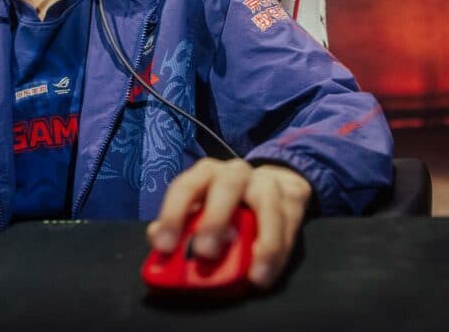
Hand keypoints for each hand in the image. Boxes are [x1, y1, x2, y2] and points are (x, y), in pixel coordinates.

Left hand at [146, 158, 311, 288]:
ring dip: (262, 241)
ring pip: (267, 204)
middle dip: (215, 219)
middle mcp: (234, 173)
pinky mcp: (291, 198)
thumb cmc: (225, 205)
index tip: (164, 246)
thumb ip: (180, 226)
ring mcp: (266, 183)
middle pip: (227, 186)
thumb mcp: (200, 212)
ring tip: (253, 275)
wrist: (272, 186)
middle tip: (205, 253)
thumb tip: (157, 239)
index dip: (172, 215)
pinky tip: (266, 273)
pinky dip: (278, 252)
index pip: (185, 187)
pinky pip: (287, 226)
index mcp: (205, 174)